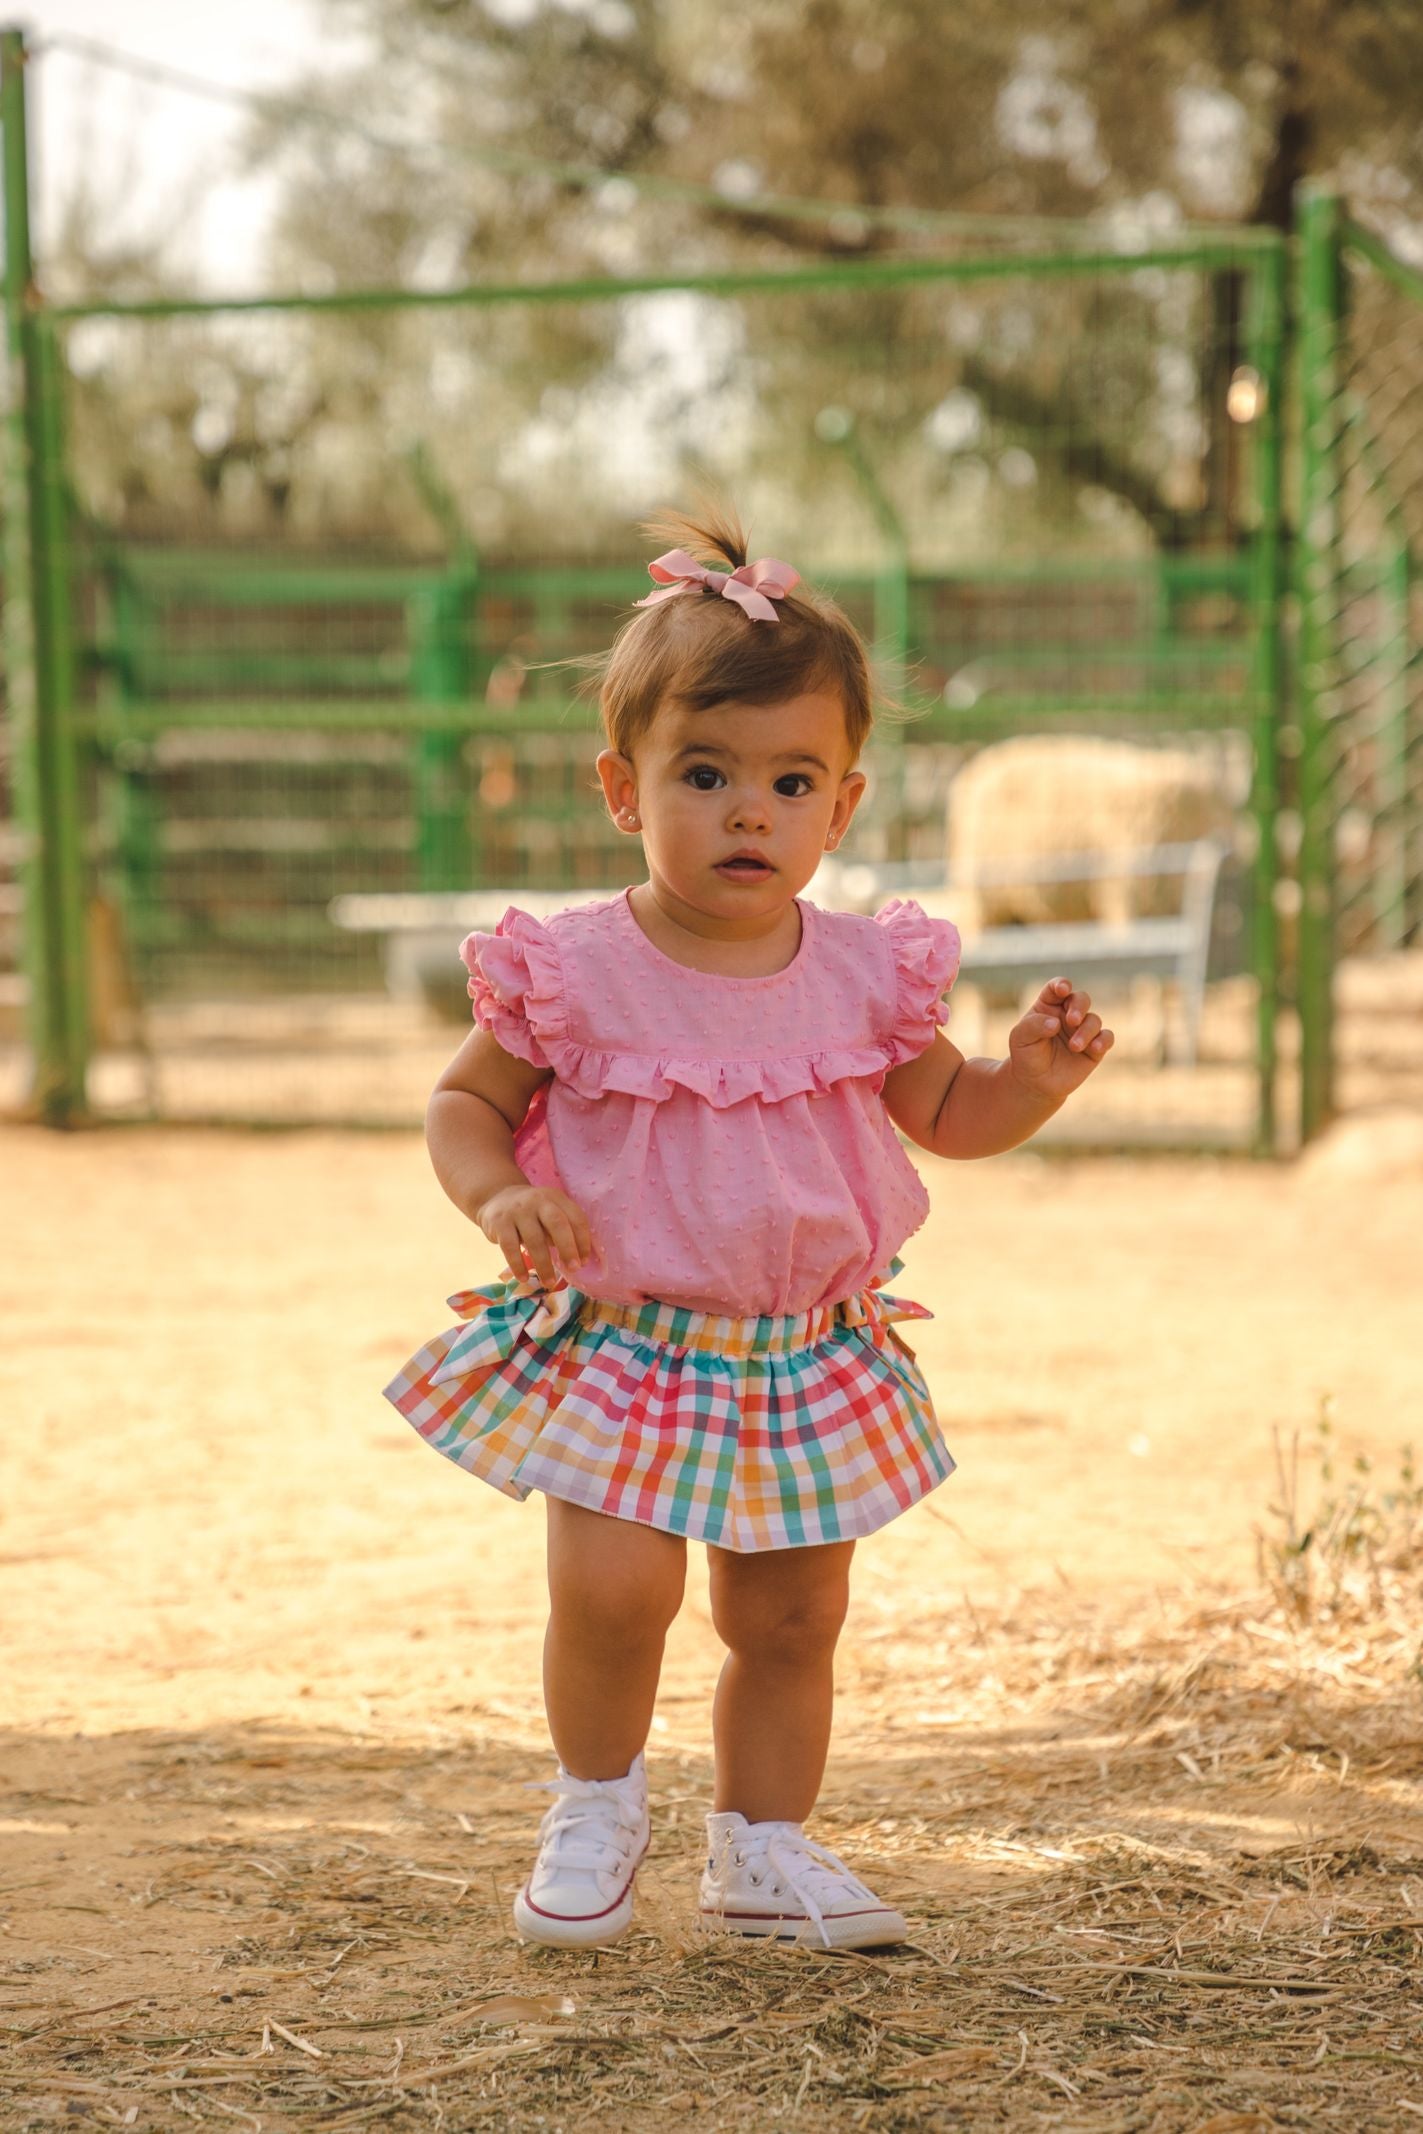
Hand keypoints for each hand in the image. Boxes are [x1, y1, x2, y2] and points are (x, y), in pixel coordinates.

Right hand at [476, 1183, 593, 1289]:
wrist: (497, 1198)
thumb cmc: (532, 1213)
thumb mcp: (549, 1212)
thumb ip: (563, 1230)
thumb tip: (576, 1260)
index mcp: (556, 1198)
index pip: (576, 1217)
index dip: (583, 1241)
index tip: (583, 1262)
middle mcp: (538, 1201)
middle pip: (557, 1224)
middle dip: (568, 1248)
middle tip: (573, 1269)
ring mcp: (517, 1211)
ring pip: (534, 1240)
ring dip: (544, 1265)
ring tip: (549, 1283)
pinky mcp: (499, 1223)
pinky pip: (510, 1247)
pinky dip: (518, 1265)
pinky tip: (523, 1278)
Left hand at [1009, 977, 1113, 1102]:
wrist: (1035, 1083)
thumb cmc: (1026, 1055)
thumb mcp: (1021, 1038)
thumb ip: (1034, 1026)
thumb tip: (1056, 1023)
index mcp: (1048, 1005)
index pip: (1057, 988)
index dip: (1061, 985)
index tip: (1063, 990)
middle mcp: (1068, 1014)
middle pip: (1081, 999)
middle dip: (1079, 1006)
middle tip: (1072, 1020)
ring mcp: (1083, 1030)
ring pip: (1094, 1020)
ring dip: (1086, 1031)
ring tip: (1074, 1047)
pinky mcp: (1094, 1048)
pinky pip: (1106, 1038)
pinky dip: (1104, 1040)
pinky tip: (1095, 1048)